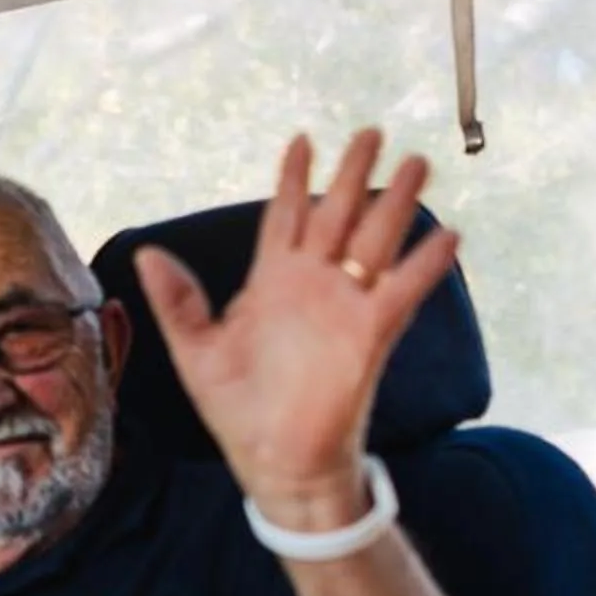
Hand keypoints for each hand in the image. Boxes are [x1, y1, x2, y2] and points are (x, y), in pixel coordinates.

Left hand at [132, 131, 461, 531]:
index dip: (293, 179)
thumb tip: (148, 255)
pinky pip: (402, 292)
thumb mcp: (196, 352)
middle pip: (337, 214)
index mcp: (271, 282)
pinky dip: (424, 266)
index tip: (302, 140)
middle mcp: (312, 285)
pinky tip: (447, 237)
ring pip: (374, 241)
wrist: (276, 464)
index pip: (284, 216)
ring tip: (417, 165)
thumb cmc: (238, 411)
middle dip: (354, 173)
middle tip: (372, 132)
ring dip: (395, 204)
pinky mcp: (370, 336)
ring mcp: (344, 307)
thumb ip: (178, 302)